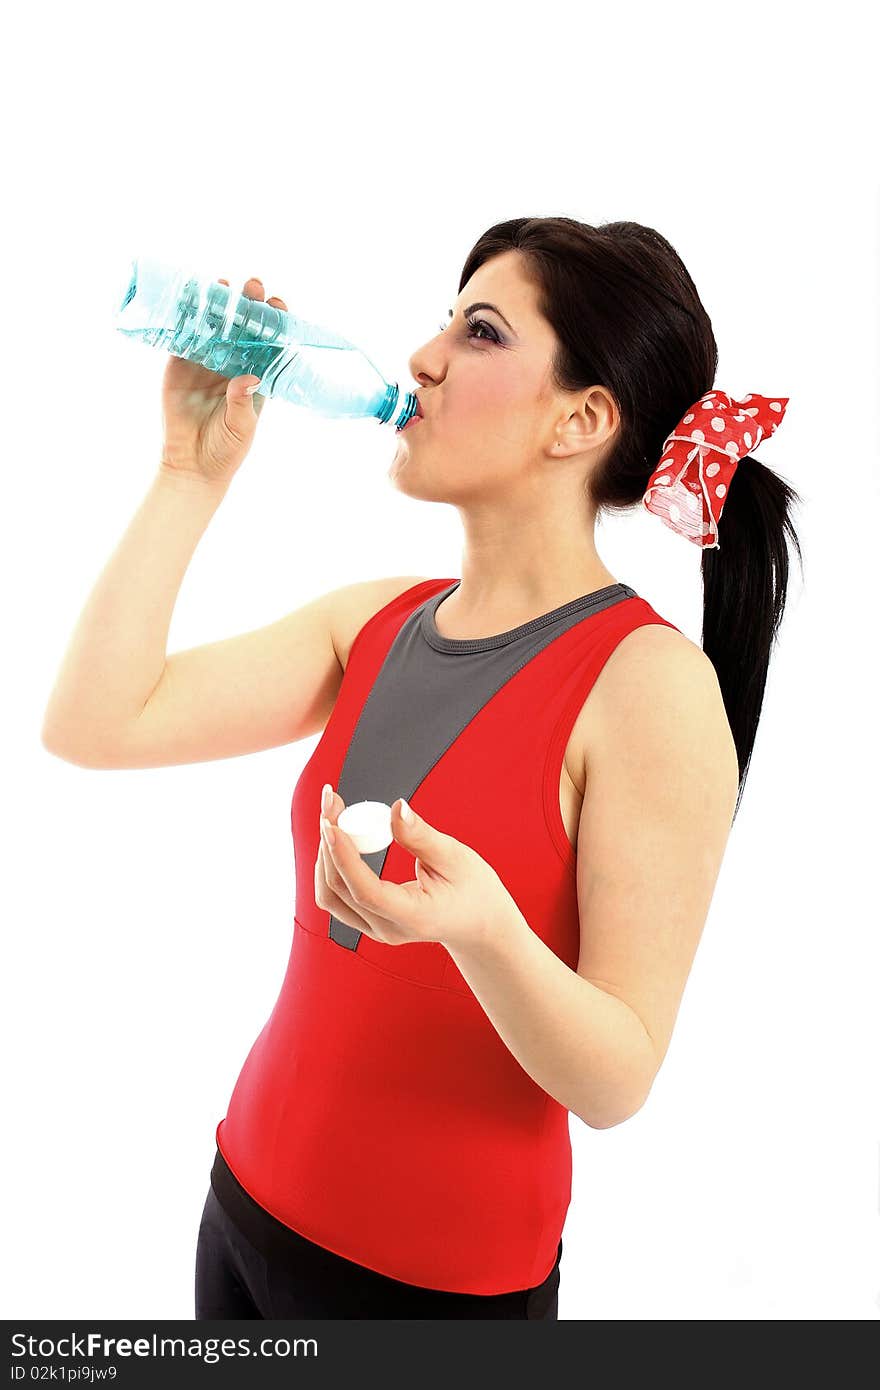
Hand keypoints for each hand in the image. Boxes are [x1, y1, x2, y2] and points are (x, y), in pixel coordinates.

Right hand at [159, 274, 287, 486]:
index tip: (279, 305)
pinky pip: (183, 339)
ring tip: (223, 284)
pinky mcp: (179, 366)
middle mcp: (231, 366)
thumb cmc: (225, 450)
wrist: (191, 466)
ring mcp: (204, 364)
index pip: (267, 345)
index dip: (273, 324)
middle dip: (248, 306)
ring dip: (218, 306)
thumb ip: (243, 404)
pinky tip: (189, 301)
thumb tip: (247, 377)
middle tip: (253, 285)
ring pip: (213, 328)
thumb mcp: (242, 429)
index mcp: (254, 378)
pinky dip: (186, 321)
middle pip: (241, 330)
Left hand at [315, 786, 512, 952]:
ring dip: (325, 853)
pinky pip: (336, 897)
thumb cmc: (473, 892)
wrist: (479, 925)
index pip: (365, 891)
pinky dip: (331, 865)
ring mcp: (375, 930)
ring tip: (332, 815)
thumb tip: (396, 808)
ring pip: (330, 896)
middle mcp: (387, 929)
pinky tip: (338, 838)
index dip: (342, 856)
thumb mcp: (455, 858)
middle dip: (328, 842)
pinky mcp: (369, 922)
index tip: (331, 822)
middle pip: (338, 890)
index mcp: (413, 916)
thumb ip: (420, 836)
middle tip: (331, 801)